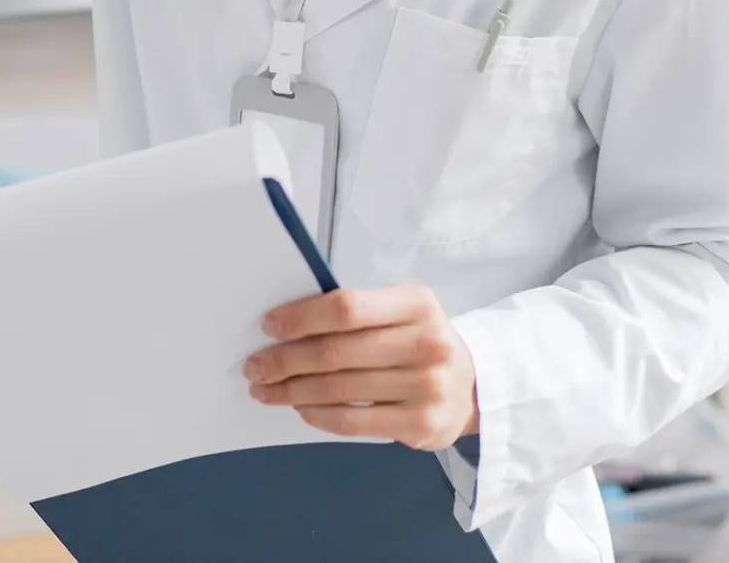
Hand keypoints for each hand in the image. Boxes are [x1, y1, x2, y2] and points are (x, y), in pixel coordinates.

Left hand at [243, 283, 479, 449]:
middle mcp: (425, 343)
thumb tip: (290, 325)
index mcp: (417, 303)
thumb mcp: (403, 311)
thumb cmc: (421, 340)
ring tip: (267, 389)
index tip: (269, 326)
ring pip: (339, 389)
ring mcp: (425, 386)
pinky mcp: (419, 424)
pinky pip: (353, 421)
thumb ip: (359, 313)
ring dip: (293, 390)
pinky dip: (318, 414)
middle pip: (337, 351)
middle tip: (256, 365)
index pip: (347, 307)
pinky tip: (300, 407)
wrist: (472, 385)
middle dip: (286, 359)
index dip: (302, 317)